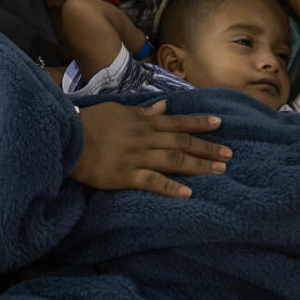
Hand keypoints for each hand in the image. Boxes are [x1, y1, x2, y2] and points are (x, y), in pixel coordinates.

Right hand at [70, 100, 230, 197]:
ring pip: (174, 161)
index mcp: (144, 122)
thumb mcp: (119, 110)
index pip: (178, 122)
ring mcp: (138, 157)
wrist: (70, 137)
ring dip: (198, 166)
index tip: (219, 123)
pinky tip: (188, 193)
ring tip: (220, 171)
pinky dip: (171, 187)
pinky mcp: (127, 176)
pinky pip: (153, 182)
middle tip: (229, 154)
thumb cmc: (92, 122)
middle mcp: (146, 139)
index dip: (199, 123)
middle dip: (207, 148)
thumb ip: (143, 111)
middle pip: (182, 143)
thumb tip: (164, 106)